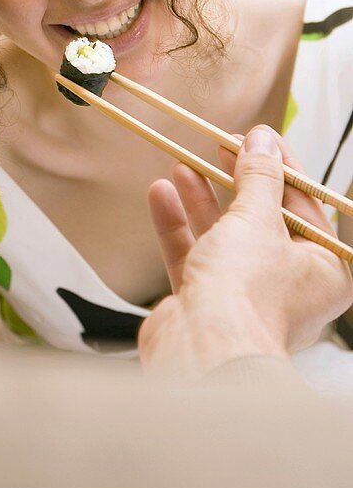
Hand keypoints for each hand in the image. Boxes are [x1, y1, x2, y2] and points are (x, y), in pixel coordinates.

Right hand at [138, 125, 352, 378]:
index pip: (305, 206)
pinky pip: (194, 255)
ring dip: (202, 199)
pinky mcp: (206, 303)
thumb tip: (261, 140)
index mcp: (325, 270)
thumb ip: (258, 176)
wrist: (202, 349)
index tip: (258, 138)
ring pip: (225, 236)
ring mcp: (245, 296)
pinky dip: (177, 225)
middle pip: (262, 220)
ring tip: (184, 164)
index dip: (279, 166)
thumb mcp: (257, 219)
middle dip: (237, 181)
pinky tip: (161, 194)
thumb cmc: (246, 294)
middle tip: (220, 146)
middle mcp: (289, 286)